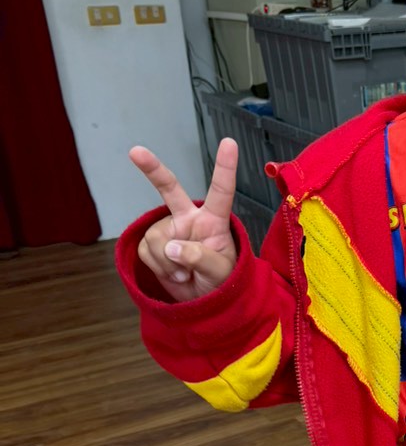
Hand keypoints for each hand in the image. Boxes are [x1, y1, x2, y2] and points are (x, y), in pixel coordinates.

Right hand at [129, 138, 238, 301]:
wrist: (205, 303)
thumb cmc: (222, 282)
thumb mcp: (220, 272)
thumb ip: (200, 258)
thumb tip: (172, 247)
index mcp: (214, 220)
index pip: (221, 191)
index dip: (225, 167)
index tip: (229, 142)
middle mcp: (190, 219)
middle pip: (170, 189)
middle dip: (152, 169)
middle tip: (136, 151)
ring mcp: (169, 230)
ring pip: (156, 238)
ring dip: (168, 262)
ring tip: (184, 274)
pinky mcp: (153, 245)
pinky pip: (146, 251)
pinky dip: (158, 267)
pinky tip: (173, 274)